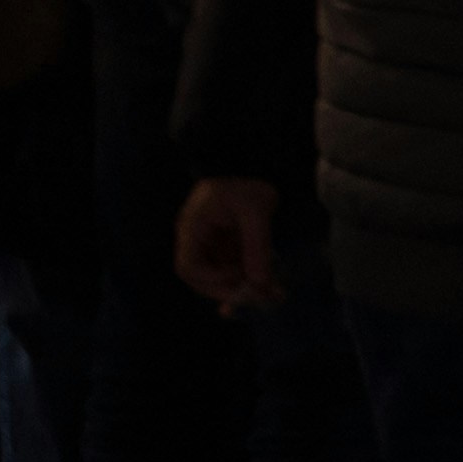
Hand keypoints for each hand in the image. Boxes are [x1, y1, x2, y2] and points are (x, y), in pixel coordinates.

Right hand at [175, 177, 284, 311]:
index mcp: (192, 226)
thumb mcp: (255, 212)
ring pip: (218, 277)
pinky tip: (270, 286)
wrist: (251, 165)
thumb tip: (259, 284)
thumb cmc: (246, 184)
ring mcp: (209, 244)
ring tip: (274, 294)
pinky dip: (249, 280)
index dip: (211, 280)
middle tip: (260, 296)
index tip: (240, 277)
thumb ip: (256, 247)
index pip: (188, 266)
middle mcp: (195, 238)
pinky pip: (231, 270)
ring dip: (243, 289)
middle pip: (199, 278)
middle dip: (228, 291)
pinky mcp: (223, 246)